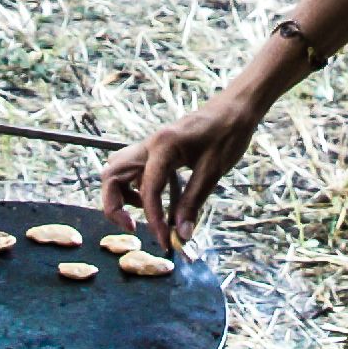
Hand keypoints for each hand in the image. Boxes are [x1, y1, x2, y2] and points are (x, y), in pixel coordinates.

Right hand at [99, 92, 261, 252]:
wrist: (235, 108)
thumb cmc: (228, 133)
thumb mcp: (213, 171)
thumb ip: (193, 203)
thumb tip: (182, 235)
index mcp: (163, 146)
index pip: (148, 190)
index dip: (153, 220)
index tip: (166, 241)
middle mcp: (149, 145)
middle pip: (112, 176)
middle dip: (115, 206)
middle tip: (133, 227)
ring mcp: (150, 146)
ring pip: (117, 171)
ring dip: (122, 195)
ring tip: (146, 212)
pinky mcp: (155, 151)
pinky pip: (133, 171)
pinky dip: (136, 188)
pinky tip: (157, 200)